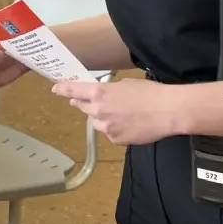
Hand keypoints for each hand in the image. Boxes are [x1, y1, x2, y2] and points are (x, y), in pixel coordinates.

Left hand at [52, 78, 182, 145]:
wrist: (167, 111)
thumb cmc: (150, 93)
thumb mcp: (126, 84)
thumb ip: (109, 90)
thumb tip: (105, 95)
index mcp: (100, 93)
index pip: (74, 90)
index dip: (63, 89)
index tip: (55, 89)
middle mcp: (98, 110)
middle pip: (83, 107)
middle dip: (85, 104)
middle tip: (93, 103)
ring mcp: (106, 127)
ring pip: (96, 122)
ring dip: (102, 118)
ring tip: (122, 114)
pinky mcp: (115, 139)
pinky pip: (110, 134)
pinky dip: (115, 130)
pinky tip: (130, 125)